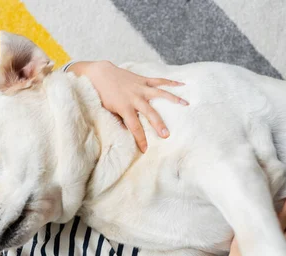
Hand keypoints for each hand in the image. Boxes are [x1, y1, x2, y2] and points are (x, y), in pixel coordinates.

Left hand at [67, 61, 187, 152]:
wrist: (100, 74)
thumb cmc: (102, 95)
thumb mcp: (108, 111)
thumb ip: (119, 120)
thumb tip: (127, 131)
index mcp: (124, 107)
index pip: (134, 127)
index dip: (140, 139)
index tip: (145, 150)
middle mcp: (134, 97)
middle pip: (149, 112)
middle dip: (158, 124)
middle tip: (166, 135)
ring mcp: (140, 87)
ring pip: (159, 93)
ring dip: (173, 99)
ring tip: (186, 105)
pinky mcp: (143, 80)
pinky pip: (158, 80)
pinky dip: (170, 82)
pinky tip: (182, 84)